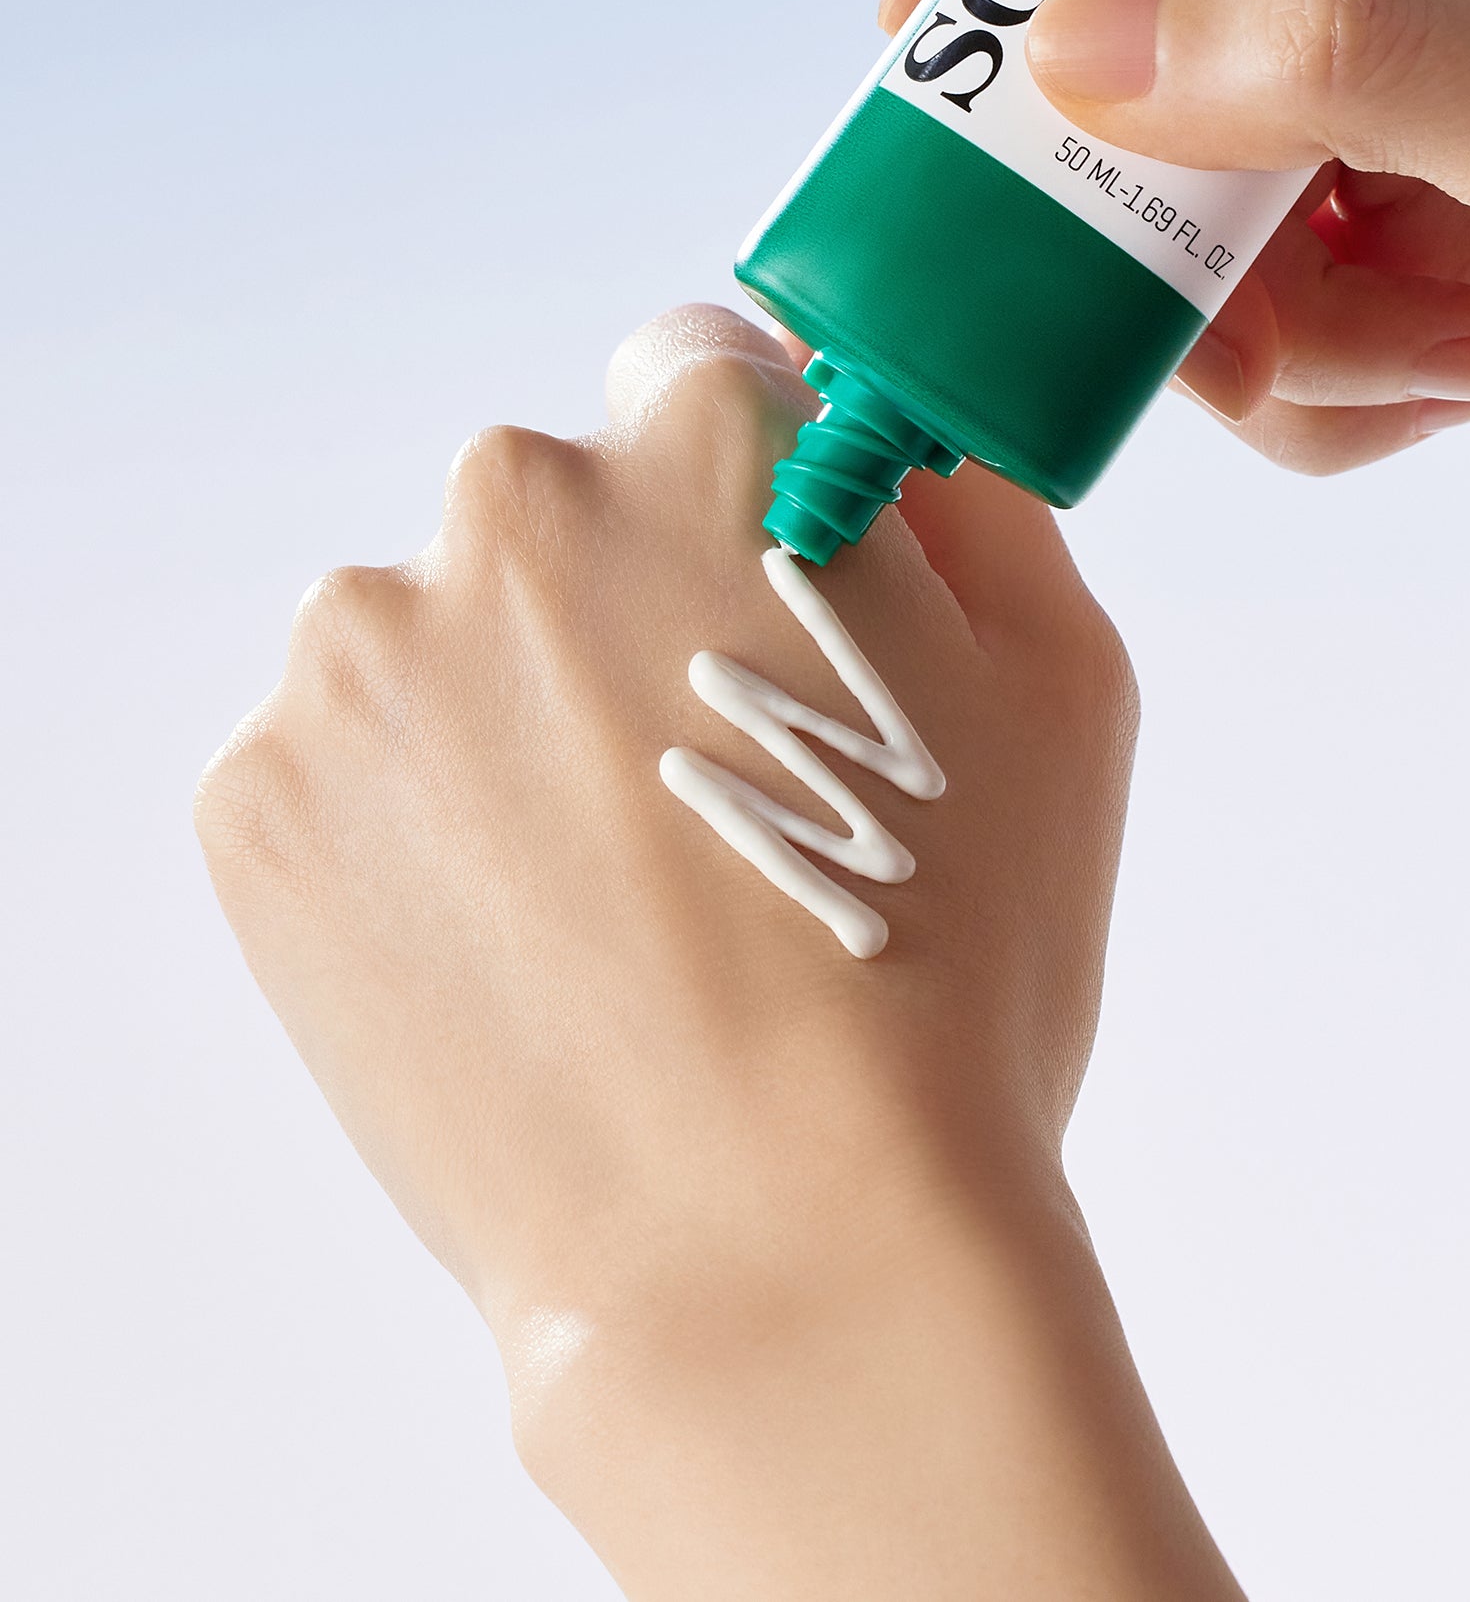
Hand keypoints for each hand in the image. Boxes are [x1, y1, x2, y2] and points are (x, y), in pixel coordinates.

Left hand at [195, 306, 1239, 1601]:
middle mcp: (510, 501)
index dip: (745, 488)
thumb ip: (978, 503)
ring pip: (436, 638)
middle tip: (695, 789)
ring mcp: (362, 653)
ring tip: (602, 895)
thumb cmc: (948, 974)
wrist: (777, 1253)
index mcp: (710, 439)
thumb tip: (908, 429)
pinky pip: (339, 769)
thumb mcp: (1062, 692)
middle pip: (556, 507)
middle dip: (617, 604)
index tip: (761, 605)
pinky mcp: (255, 800)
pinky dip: (403, 835)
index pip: (699, 367)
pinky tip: (511, 948)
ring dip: (497, 719)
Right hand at [886, 0, 1469, 723]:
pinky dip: (1323, 382)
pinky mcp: (1429, 266)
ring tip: (1440, 357)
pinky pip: (1261, 311)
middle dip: (1145, 138)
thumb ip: (1351, 63)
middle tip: (1104, 231)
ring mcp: (1446, 119)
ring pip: (1200, 176)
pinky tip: (1465, 399)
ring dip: (1266, 305)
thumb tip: (1075, 39)